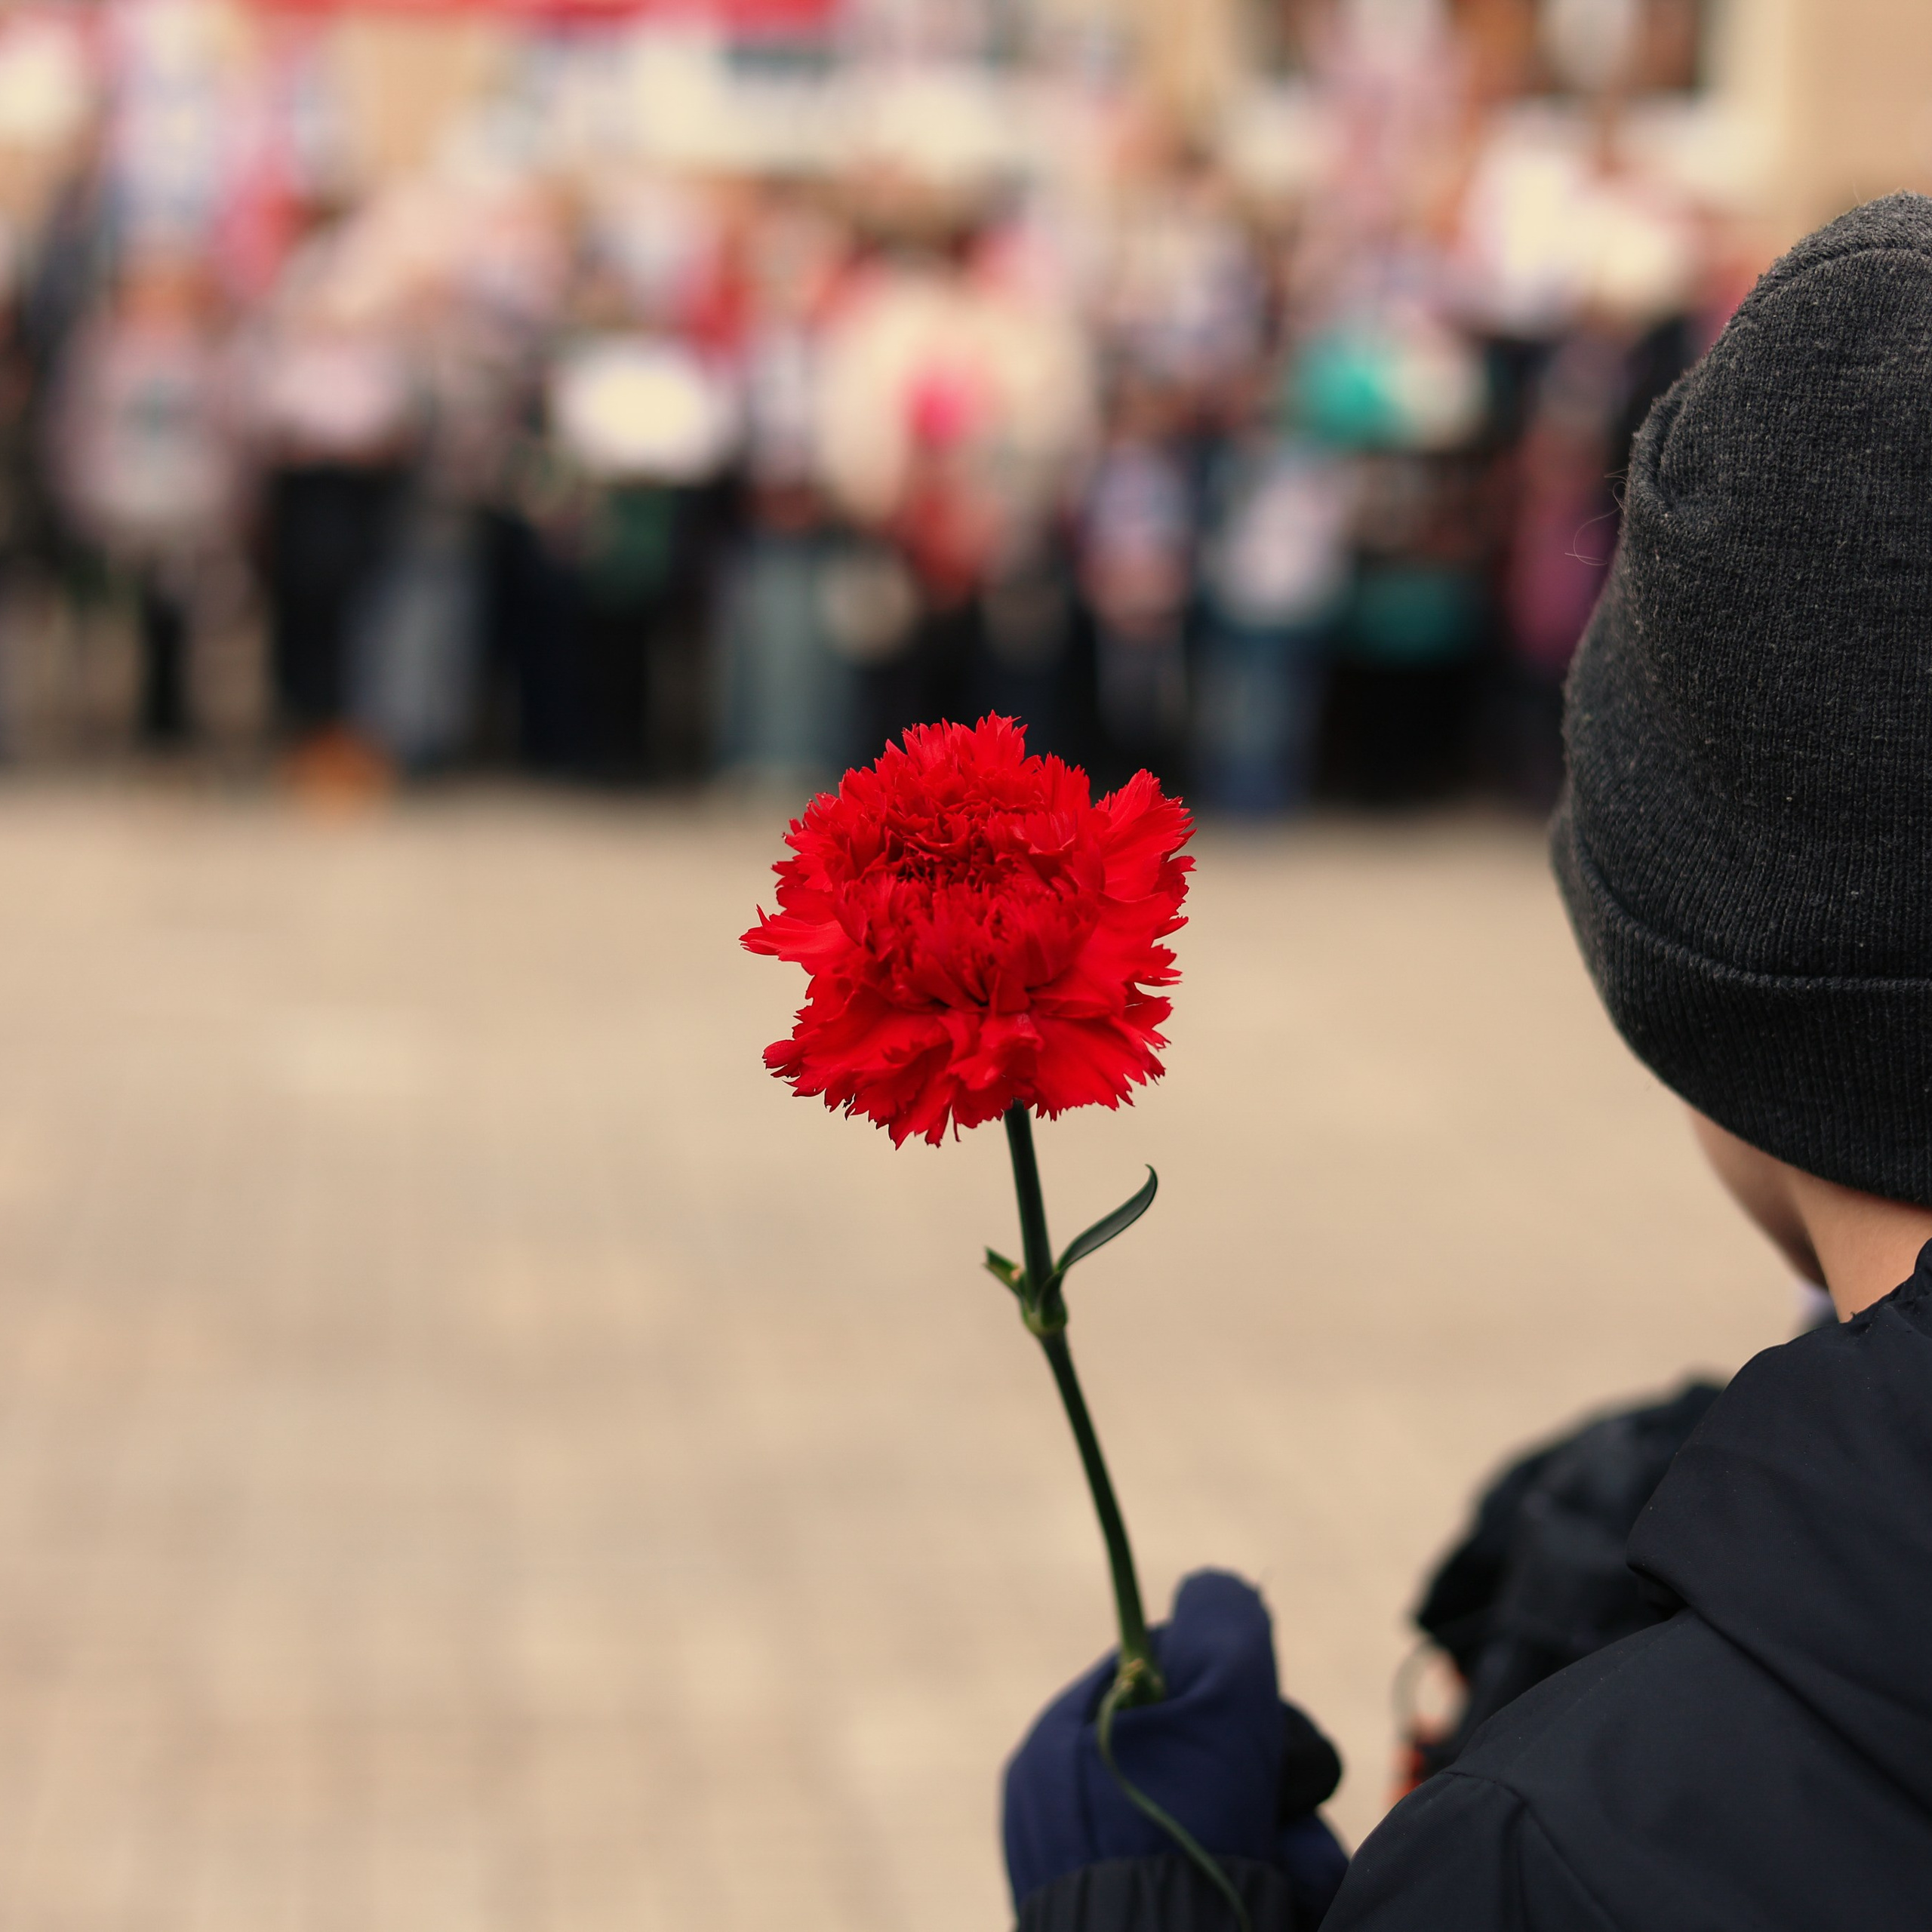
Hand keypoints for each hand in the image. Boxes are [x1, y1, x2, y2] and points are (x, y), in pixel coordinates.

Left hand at [1003, 1570, 1346, 1916]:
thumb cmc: (1186, 1833)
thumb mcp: (1219, 1700)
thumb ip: (1227, 1628)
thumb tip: (1220, 1588)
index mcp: (1063, 1742)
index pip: (1162, 1671)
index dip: (1230, 1689)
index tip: (1257, 1723)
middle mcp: (1075, 1810)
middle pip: (1204, 1750)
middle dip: (1268, 1774)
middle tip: (1281, 1799)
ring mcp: (1109, 1877)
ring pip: (1230, 1822)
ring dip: (1282, 1839)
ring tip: (1281, 1873)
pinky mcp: (1148, 1928)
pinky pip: (1227, 1882)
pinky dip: (1268, 1887)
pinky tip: (1278, 1905)